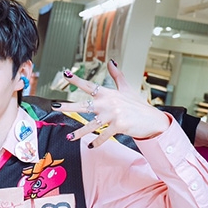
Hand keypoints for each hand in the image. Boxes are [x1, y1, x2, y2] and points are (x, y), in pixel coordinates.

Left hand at [56, 59, 170, 145]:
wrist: (153, 119)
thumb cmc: (138, 105)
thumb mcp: (127, 88)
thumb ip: (116, 75)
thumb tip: (111, 61)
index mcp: (109, 94)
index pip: (90, 85)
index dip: (77, 80)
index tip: (66, 74)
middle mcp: (109, 103)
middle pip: (84, 104)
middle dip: (68, 106)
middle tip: (54, 105)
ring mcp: (114, 115)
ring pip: (91, 125)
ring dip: (79, 132)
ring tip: (69, 137)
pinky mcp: (119, 126)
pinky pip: (104, 135)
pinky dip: (97, 142)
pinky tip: (90, 146)